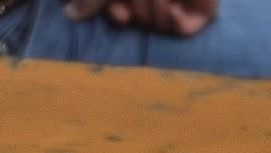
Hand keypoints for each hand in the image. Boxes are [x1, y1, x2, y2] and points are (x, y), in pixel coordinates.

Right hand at [64, 0, 216, 36]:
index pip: (121, 13)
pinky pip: (182, 32)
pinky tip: (172, 5)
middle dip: (136, 3)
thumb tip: (69, 14)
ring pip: (158, 25)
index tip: (119, 13)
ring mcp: (178, 1)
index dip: (118, 16)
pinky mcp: (201, 10)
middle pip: (138, 18)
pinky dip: (174, 22)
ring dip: (153, 7)